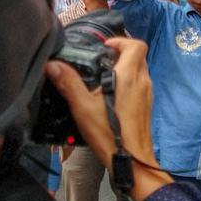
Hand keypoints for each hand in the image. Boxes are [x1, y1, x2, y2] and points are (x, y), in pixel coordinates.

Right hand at [45, 37, 170, 200]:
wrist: (131, 160)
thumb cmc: (109, 133)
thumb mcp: (83, 107)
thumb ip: (69, 83)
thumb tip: (52, 65)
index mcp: (130, 76)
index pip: (136, 45)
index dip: (121, 41)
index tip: (104, 47)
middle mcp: (143, 81)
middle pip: (138, 56)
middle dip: (120, 53)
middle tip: (100, 61)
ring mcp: (147, 94)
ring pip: (140, 70)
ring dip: (124, 68)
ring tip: (102, 78)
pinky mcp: (147, 106)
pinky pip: (140, 85)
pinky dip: (128, 83)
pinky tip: (111, 97)